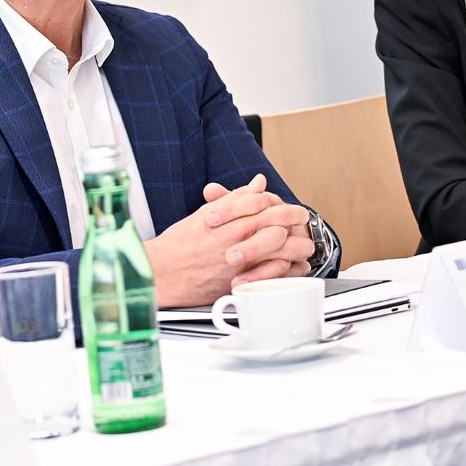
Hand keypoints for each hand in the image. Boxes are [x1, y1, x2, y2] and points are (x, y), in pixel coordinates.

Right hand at [144, 174, 315, 305]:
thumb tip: (258, 183)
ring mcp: (242, 262)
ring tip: (302, 246)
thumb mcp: (205, 213)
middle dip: (298, 224)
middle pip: (282, 226)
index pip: (270, 205)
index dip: (287, 206)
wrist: (162, 272)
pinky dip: (289, 270)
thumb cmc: (180, 244)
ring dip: (298, 248)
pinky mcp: (242, 283)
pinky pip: (276, 276)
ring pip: (285, 251)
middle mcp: (239, 238)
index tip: (295, 210)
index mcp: (232, 219)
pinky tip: (292, 267)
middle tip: (303, 224)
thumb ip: (236, 198)